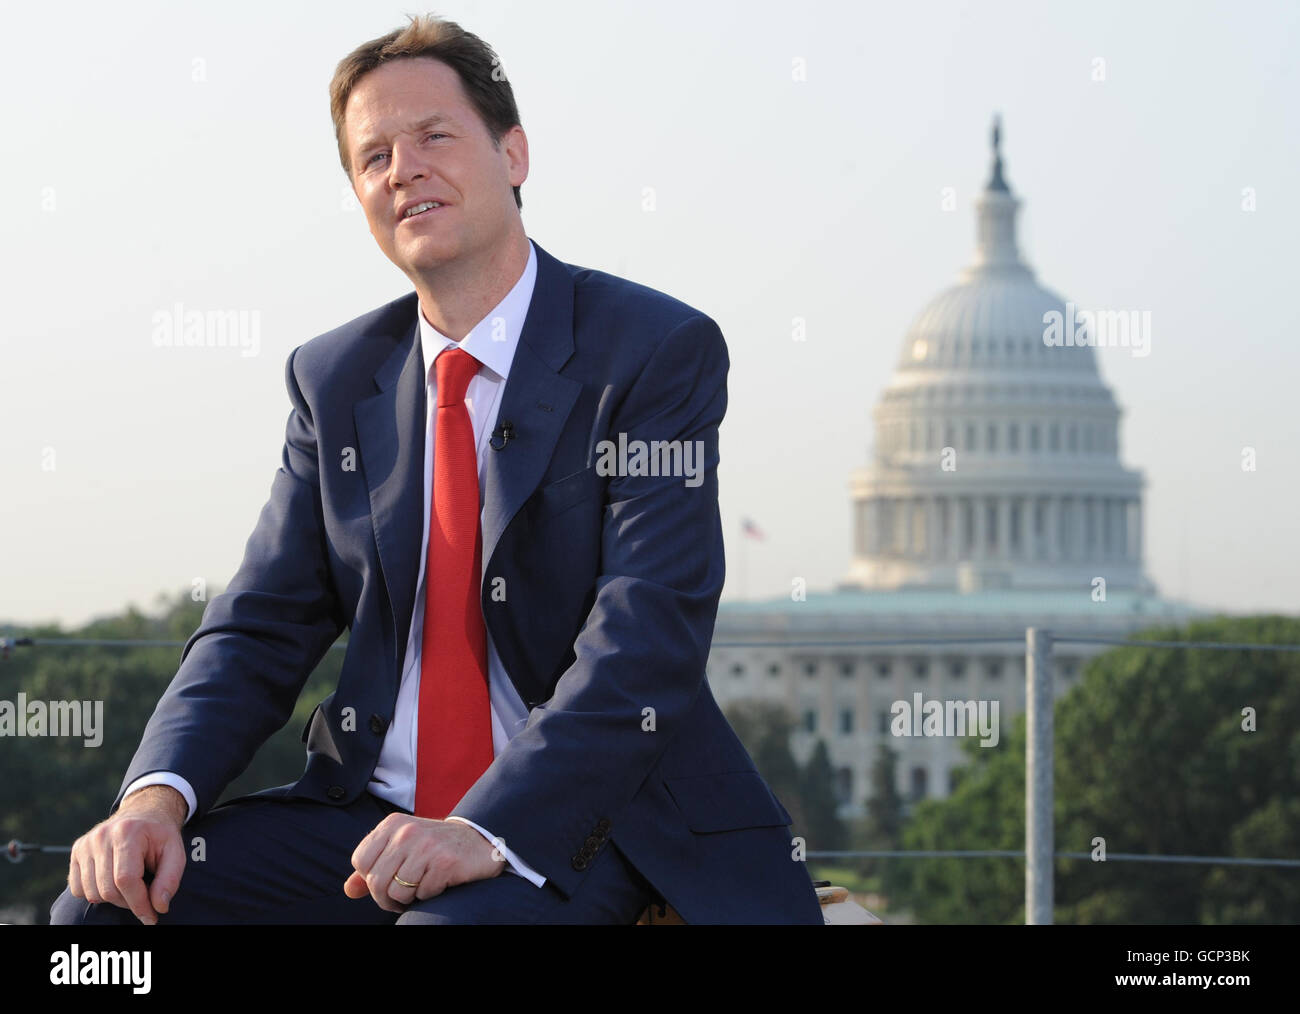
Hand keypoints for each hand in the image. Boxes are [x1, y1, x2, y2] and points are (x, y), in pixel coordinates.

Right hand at [67, 784, 187, 924]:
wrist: (144, 814)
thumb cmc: (160, 836)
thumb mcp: (175, 852)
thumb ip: (170, 879)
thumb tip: (159, 906)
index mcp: (128, 832)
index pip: (126, 880)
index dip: (139, 904)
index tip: (152, 917)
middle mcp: (101, 837)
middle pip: (108, 890)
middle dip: (129, 903)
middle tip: (145, 899)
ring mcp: (85, 844)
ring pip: (92, 893)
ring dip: (114, 899)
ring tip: (132, 887)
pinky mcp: (76, 851)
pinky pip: (78, 889)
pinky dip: (96, 894)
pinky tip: (113, 882)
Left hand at [344, 814, 505, 912]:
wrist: (478, 842)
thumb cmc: (433, 848)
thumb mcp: (401, 850)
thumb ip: (374, 867)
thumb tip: (349, 890)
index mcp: (392, 824)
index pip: (360, 861)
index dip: (370, 879)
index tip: (387, 881)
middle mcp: (407, 831)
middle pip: (376, 880)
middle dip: (387, 897)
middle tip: (403, 896)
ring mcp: (426, 845)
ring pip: (397, 891)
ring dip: (409, 898)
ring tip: (421, 887)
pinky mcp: (444, 861)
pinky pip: (422, 894)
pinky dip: (429, 895)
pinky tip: (439, 882)